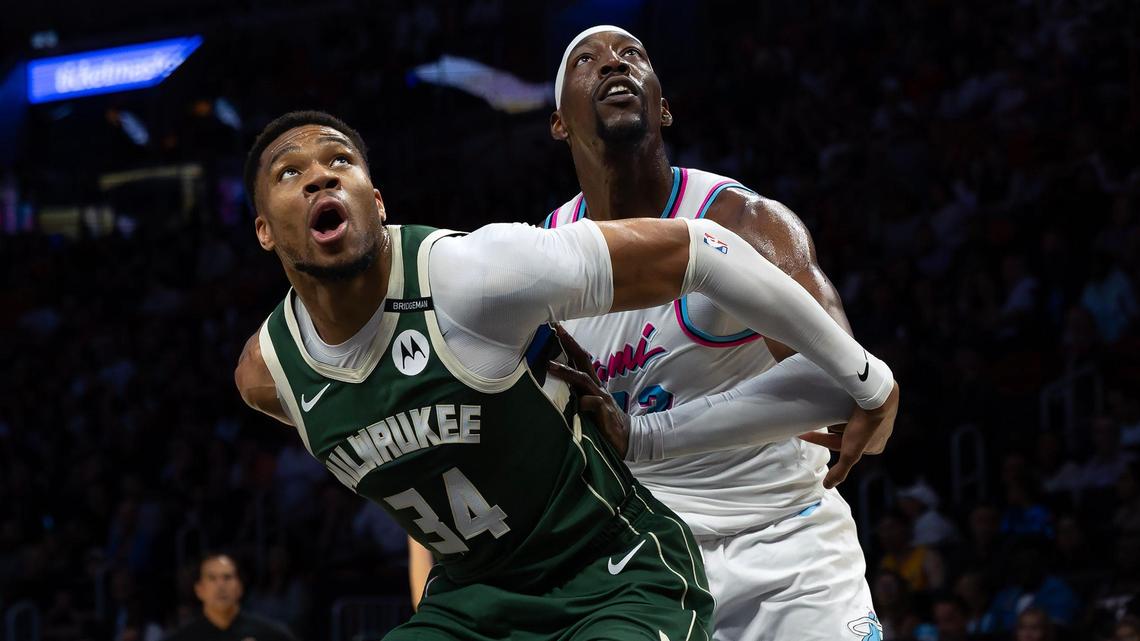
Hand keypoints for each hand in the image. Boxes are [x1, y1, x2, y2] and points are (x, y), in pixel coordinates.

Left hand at [545, 323, 631, 457]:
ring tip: (550, 365)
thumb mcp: (587, 406)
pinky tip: (578, 405)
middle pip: (584, 360)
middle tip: (556, 329)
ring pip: (583, 380)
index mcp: (593, 385)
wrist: (626, 439)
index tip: (556, 328)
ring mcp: (602, 398)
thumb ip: (575, 395)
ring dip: (566, 371)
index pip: (580, 359)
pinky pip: (593, 403)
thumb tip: (552, 388)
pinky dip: (584, 402)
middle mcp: (597, 387)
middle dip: (570, 344)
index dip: (569, 343)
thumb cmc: (603, 423)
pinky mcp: (605, 412)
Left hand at [799, 381, 899, 488]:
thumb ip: (840, 470)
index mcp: (875, 446)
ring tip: (825, 408)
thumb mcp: (850, 452)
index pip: (842, 445)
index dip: (822, 439)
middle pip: (847, 432)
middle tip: (818, 418)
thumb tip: (827, 486)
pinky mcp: (876, 401)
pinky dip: (844, 405)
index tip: (805, 432)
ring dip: (837, 415)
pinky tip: (835, 400)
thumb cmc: (865, 427)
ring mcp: (879, 416)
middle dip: (833, 427)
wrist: (879, 398)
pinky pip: (855, 405)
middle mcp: (879, 432)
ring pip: (850, 418)